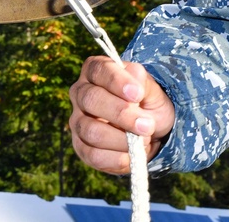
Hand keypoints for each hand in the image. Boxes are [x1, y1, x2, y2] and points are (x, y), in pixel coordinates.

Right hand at [69, 56, 174, 174]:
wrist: (150, 129)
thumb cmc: (147, 102)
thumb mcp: (151, 89)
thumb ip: (143, 82)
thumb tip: (134, 78)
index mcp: (95, 71)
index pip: (99, 70)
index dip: (117, 81)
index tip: (138, 94)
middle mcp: (80, 93)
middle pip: (91, 100)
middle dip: (122, 114)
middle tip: (147, 125)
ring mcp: (77, 120)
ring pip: (91, 131)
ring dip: (122, 140)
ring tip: (144, 140)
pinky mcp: (81, 146)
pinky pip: (92, 155)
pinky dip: (116, 159)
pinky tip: (132, 156)